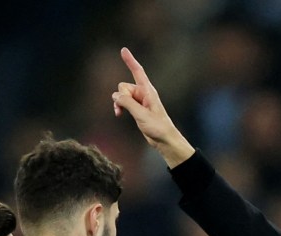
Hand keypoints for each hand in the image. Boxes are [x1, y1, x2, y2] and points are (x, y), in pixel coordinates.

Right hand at [112, 47, 195, 167]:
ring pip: (121, 95)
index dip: (130, 61)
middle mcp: (143, 93)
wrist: (165, 140)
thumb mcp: (141, 114)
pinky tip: (119, 114)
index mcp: (148, 91)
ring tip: (120, 114)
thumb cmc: (158, 127)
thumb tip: (115, 95)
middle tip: (122, 109)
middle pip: (123, 87)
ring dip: (118, 103)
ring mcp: (139, 101)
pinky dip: (120, 107)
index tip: (123, 50)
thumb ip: (127, 103)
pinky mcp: (137, 109)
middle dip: (120, 96)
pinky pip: (123, 102)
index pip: (138, 71)